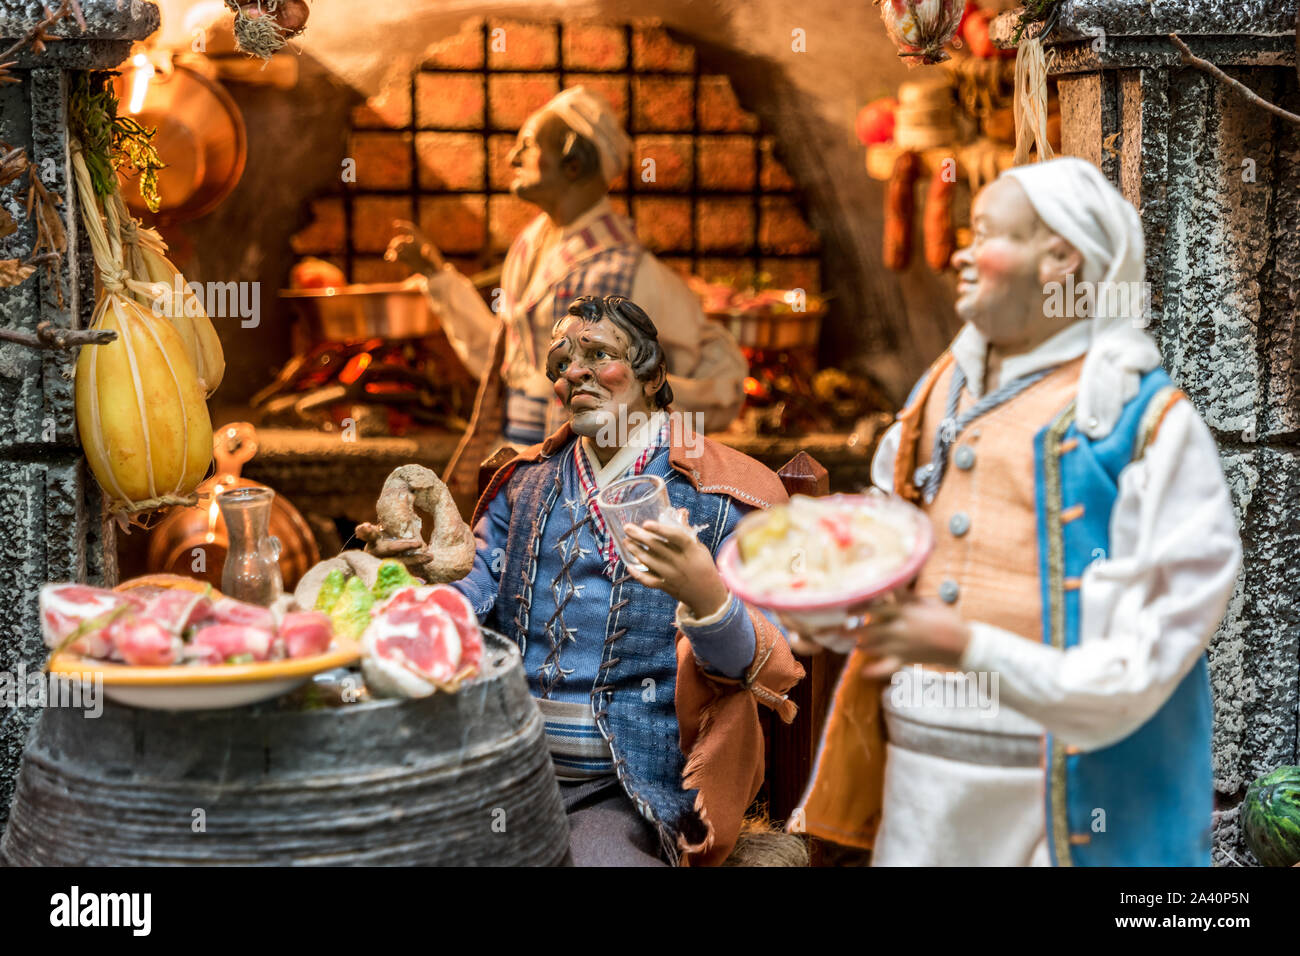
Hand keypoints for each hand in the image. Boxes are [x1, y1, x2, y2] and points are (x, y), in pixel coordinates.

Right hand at [385, 219, 444, 273]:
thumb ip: (430, 255)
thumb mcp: (435, 261)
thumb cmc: (437, 266)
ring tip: (389, 257)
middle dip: (395, 243)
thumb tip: (425, 249)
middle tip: (392, 248)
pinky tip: (388, 259)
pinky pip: (396, 256)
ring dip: (391, 250)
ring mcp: (408, 251)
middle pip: (401, 239)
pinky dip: (391, 257)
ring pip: (397, 248)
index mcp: (421, 240)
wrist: (435, 273)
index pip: (411, 229)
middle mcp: (413, 244)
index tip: (395, 224)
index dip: (403, 225)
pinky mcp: (405, 259)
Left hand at [622, 509, 728, 618]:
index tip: (646, 523)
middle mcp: (681, 562)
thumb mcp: (699, 548)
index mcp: (691, 550)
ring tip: (626, 542)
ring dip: (636, 551)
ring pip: (650, 562)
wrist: (708, 595)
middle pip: (657, 547)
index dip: (660, 530)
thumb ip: (687, 531)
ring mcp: (672, 576)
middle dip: (639, 536)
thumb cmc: (704, 566)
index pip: (676, 537)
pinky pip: (649, 581)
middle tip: (627, 528)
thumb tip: (680, 511)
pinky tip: (629, 566)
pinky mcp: (666, 586)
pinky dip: (638, 574)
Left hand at [789, 594, 972, 677]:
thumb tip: (890, 584)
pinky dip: (874, 670)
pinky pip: (886, 667)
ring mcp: (900, 646)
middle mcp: (898, 628)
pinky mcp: (905, 660)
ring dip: (856, 643)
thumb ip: (905, 596)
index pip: (875, 606)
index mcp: (903, 611)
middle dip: (846, 628)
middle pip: (866, 628)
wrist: (962, 644)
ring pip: (871, 646)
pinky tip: (862, 672)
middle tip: (828, 627)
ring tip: (841, 640)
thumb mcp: (925, 602)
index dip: (856, 604)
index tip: (840, 602)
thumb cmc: (945, 618)